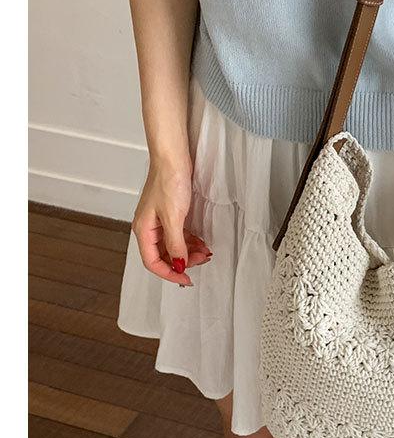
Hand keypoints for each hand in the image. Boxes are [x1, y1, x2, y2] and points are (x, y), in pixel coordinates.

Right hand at [132, 158, 211, 285]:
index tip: (187, 279)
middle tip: (202, 260)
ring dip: (188, 252)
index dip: (170, 274)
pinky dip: (189, 241)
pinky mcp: (169, 213)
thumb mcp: (174, 217)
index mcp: (143, 230)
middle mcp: (148, 228)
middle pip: (163, 256)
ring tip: (205, 251)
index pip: (153, 262)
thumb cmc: (168, 181)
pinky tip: (200, 242)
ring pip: (172, 246)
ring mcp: (159, 221)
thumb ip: (175, 244)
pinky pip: (178, 235)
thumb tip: (178, 264)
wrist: (172, 157)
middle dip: (182, 261)